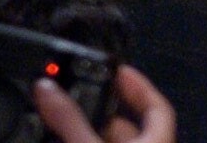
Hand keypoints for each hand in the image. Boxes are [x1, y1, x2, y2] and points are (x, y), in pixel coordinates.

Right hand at [35, 64, 174, 142]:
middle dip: (102, 115)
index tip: (118, 71)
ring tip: (63, 126)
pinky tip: (64, 142)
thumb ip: (70, 120)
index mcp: (158, 140)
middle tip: (78, 101)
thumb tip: (48, 88)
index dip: (139, 85)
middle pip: (130, 128)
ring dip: (89, 135)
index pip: (157, 105)